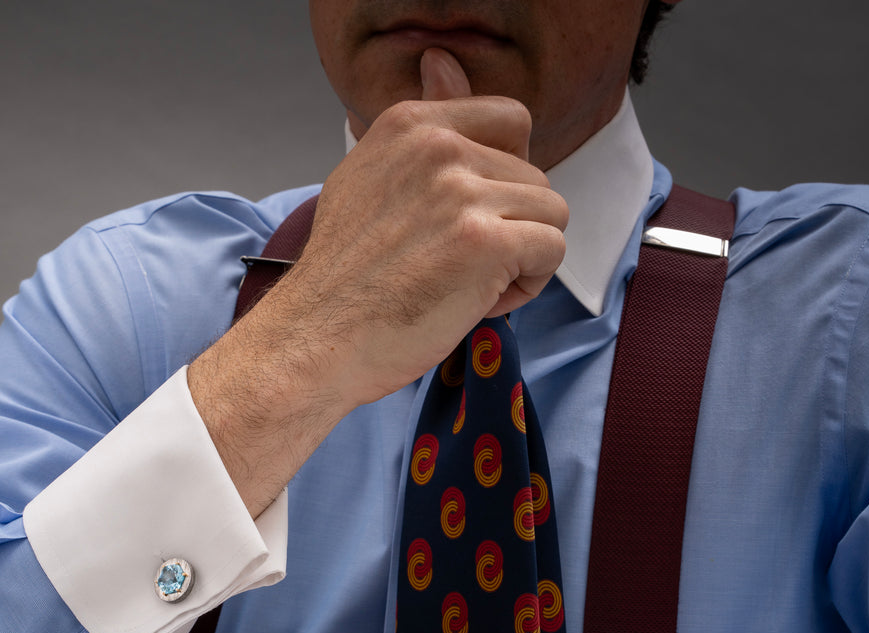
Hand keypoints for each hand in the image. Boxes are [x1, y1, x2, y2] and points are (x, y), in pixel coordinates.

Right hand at [281, 46, 567, 407]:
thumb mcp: (368, 177)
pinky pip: (552, 250)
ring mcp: (463, 193)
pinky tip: (479, 303)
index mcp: (411, 125)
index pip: (512, 121)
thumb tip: (442, 58)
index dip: (507, 177)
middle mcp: (439, 148)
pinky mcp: (486, 243)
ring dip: (522, 258)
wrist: (317, 338)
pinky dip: (527, 286)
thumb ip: (420, 130)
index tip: (473, 217)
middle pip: (536, 177)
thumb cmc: (343, 279)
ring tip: (468, 284)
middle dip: (511, 227)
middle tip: (459, 266)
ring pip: (551, 214)